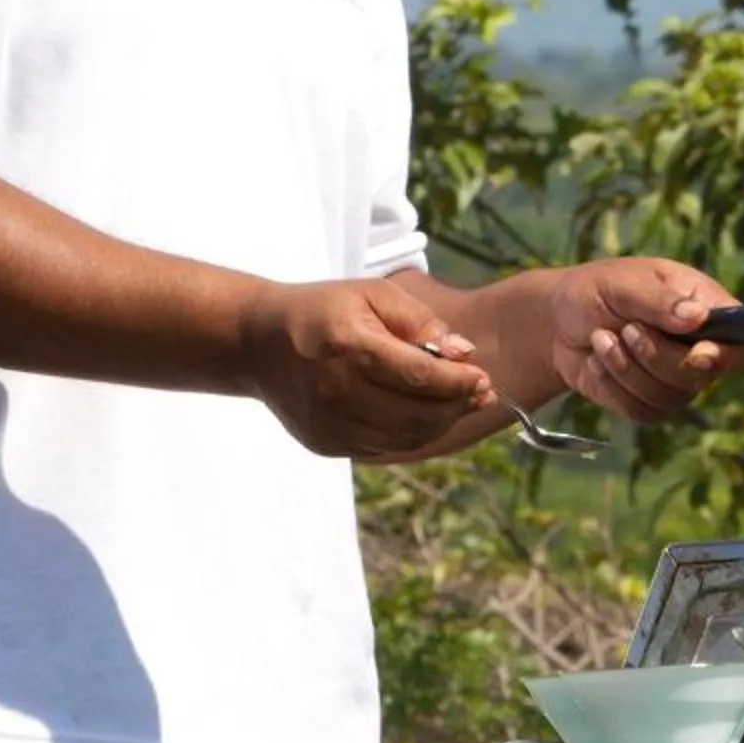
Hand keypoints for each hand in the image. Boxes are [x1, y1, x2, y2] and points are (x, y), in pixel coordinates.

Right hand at [239, 278, 495, 458]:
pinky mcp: (325, 444)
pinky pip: (383, 448)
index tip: (484, 377)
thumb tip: (463, 352)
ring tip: (460, 403)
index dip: (459, 382)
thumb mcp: (372, 294)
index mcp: (350, 348)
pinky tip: (427, 415)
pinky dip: (413, 435)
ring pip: (404, 438)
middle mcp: (336, 391)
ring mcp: (328, 424)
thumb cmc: (326, 311)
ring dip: (441, 425)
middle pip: (417, 415)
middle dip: (457, 406)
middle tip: (481, 392)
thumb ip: (420, 320)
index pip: (419, 376)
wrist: (259, 344)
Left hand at [548, 257, 743, 421]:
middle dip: (654, 355)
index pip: (738, 343)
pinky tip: (599, 362)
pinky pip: (642, 411)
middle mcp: (698, 347)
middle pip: (698, 375)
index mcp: (705, 308)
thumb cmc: (595, 290)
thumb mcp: (623, 283)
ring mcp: (675, 379)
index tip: (698, 354)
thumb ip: (659, 300)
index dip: (723, 355)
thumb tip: (697, 317)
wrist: (556, 322)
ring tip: (603, 339)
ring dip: (627, 369)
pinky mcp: (649, 401)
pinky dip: (614, 387)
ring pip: (669, 397)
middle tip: (626, 329)